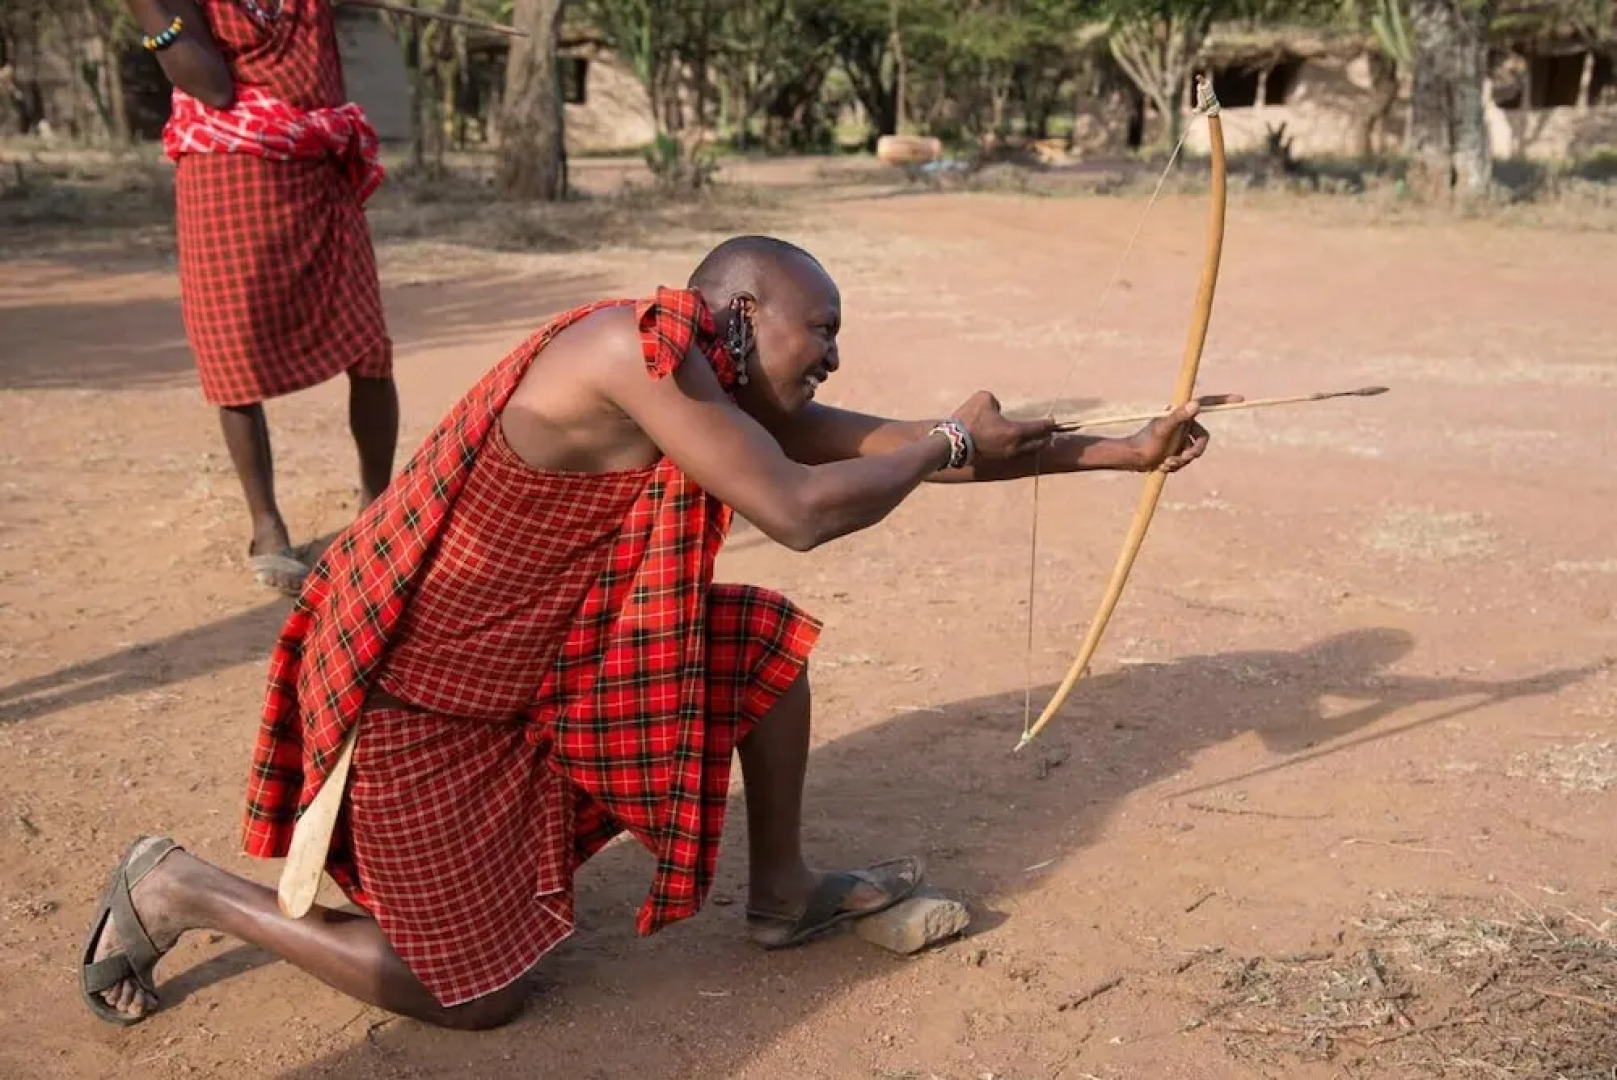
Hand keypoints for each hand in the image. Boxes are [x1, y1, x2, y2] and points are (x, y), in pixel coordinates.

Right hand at [950, 391, 1056, 460]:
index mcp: (1016, 432)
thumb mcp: (984, 398)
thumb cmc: (969, 419)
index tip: (1053, 420)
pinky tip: (1018, 443)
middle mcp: (1015, 447)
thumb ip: (996, 401)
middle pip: (1039, 444)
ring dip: (1035, 445)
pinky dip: (1021, 448)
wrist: (952, 442)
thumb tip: (997, 409)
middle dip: (1046, 436)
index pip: (1040, 428)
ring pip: (1028, 451)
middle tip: (1049, 431)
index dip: (1049, 423)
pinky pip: (1016, 453)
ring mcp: (1006, 455)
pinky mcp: (997, 459)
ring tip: (1037, 439)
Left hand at [1124, 393, 1241, 472]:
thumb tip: (1196, 404)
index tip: (1239, 399)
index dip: (1222, 400)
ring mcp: (1180, 438)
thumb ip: (1179, 416)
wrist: (1133, 459)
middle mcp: (1183, 424)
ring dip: (1182, 460)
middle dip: (1195, 451)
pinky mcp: (1176, 450)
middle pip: (1204, 439)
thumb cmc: (1146, 442)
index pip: (1206, 403)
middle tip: (1184, 457)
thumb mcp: (1164, 429)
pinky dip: (1177, 465)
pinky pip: (1187, 460)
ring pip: (1195, 452)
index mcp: (1182, 414)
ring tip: (1166, 462)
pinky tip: (1163, 465)